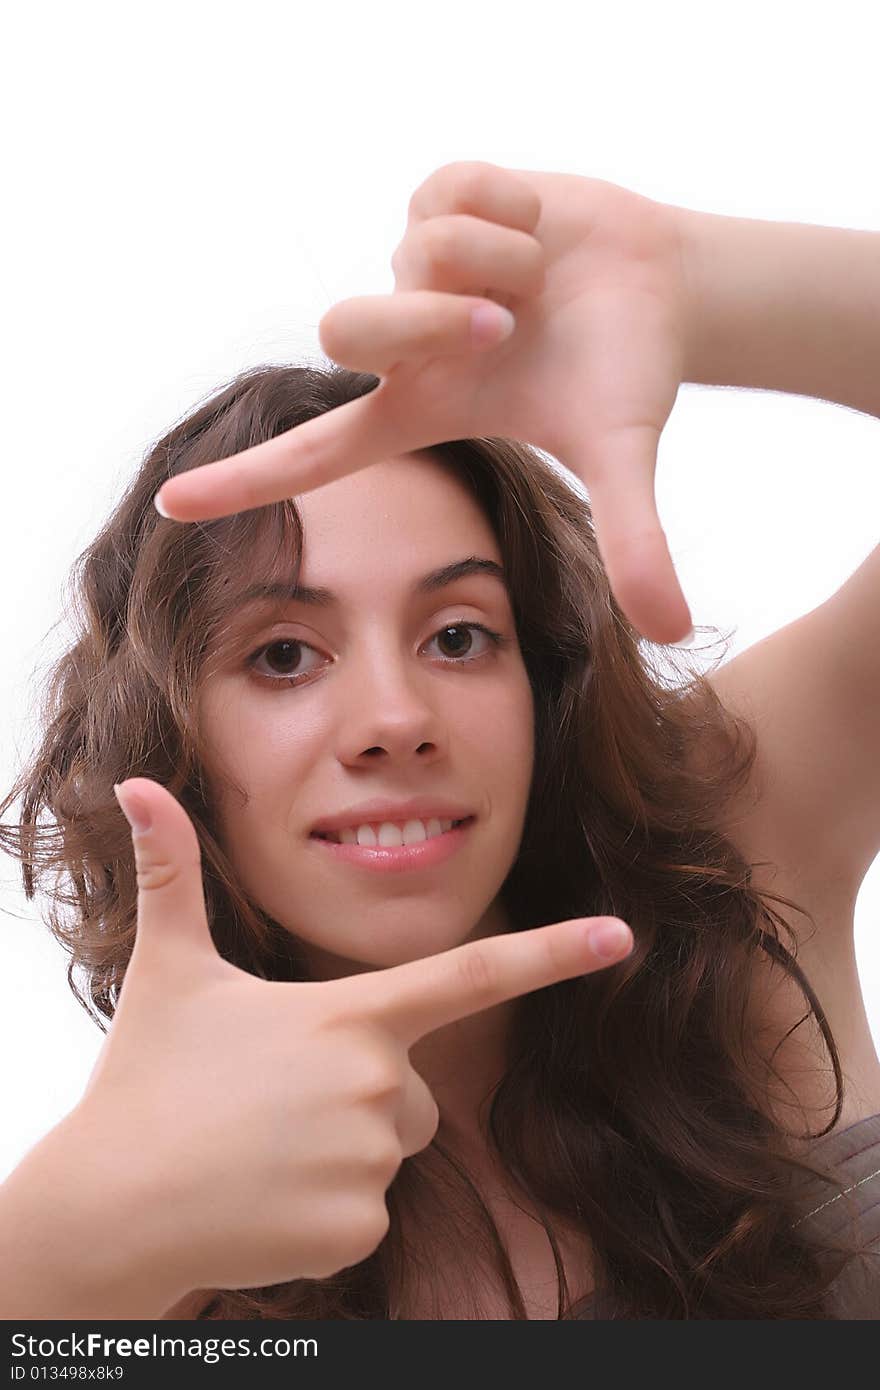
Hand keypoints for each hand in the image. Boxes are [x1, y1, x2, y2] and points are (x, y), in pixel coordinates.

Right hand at [68, 777, 632, 1296]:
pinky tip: (266, 1201)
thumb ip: (171, 874)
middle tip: (276, 1104)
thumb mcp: (170, 970)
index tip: (622, 936)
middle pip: (413, 1089)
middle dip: (364, 1093)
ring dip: (339, 1152)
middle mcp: (376, 1084)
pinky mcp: (359, 1231)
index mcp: (349, 1014)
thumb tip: (134, 784)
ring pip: (389, 1151)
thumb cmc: (146, 1081)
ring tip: (262, 1150)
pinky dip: (324, 1210)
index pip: (472, 975)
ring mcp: (370, 1163)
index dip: (554, 952)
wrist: (109, 1208)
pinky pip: (369, 1212)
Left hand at [154, 162, 694, 643]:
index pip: (315, 454)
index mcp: (423, 411)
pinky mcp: (437, 198)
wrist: (663, 284)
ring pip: (415, 251)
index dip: (246, 482)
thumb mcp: (624, 456)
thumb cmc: (625, 374)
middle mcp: (404, 344)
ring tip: (539, 279)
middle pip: (345, 330)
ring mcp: (413, 268)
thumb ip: (637, 543)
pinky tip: (537, 228)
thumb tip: (671, 630)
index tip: (173, 507)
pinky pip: (449, 191)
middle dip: (434, 321)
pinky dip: (513, 207)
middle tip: (512, 325)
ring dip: (500, 262)